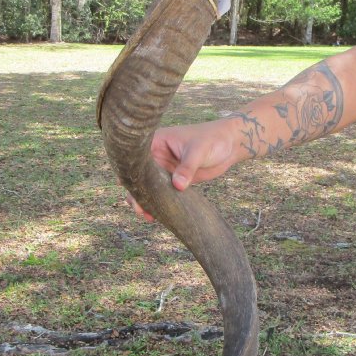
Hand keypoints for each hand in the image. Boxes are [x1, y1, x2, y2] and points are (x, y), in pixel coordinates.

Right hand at [125, 118, 239, 220]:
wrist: (230, 145)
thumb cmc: (213, 139)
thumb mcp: (198, 151)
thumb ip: (187, 168)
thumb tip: (177, 186)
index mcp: (157, 142)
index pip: (137, 156)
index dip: (130, 171)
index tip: (126, 186)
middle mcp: (157, 155)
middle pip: (140, 176)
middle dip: (137, 192)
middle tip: (139, 208)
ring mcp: (165, 169)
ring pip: (149, 187)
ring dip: (147, 200)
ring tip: (148, 216)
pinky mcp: (175, 180)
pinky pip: (163, 193)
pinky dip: (160, 203)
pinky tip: (158, 216)